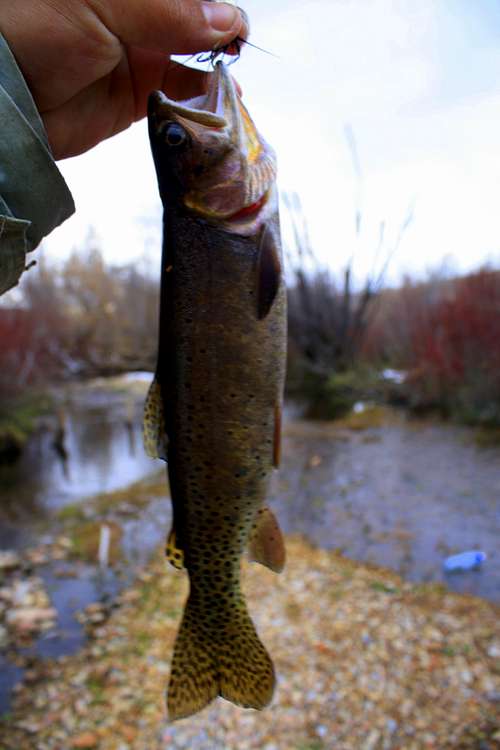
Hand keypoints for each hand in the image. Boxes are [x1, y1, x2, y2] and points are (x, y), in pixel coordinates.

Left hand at [0, 0, 246, 158]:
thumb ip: (168, 12)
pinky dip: (201, 101)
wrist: (6, 96)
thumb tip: (225, 22)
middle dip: (218, 34)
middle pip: (194, 20)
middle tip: (234, 49)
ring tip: (231, 84)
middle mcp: (135, 15)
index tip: (233, 25)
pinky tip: (218, 103)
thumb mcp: (104, 5)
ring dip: (215, 70)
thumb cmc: (35, 29)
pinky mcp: (136, 96)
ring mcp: (137, 55)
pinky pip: (180, 97)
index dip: (213, 4)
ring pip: (192, 59)